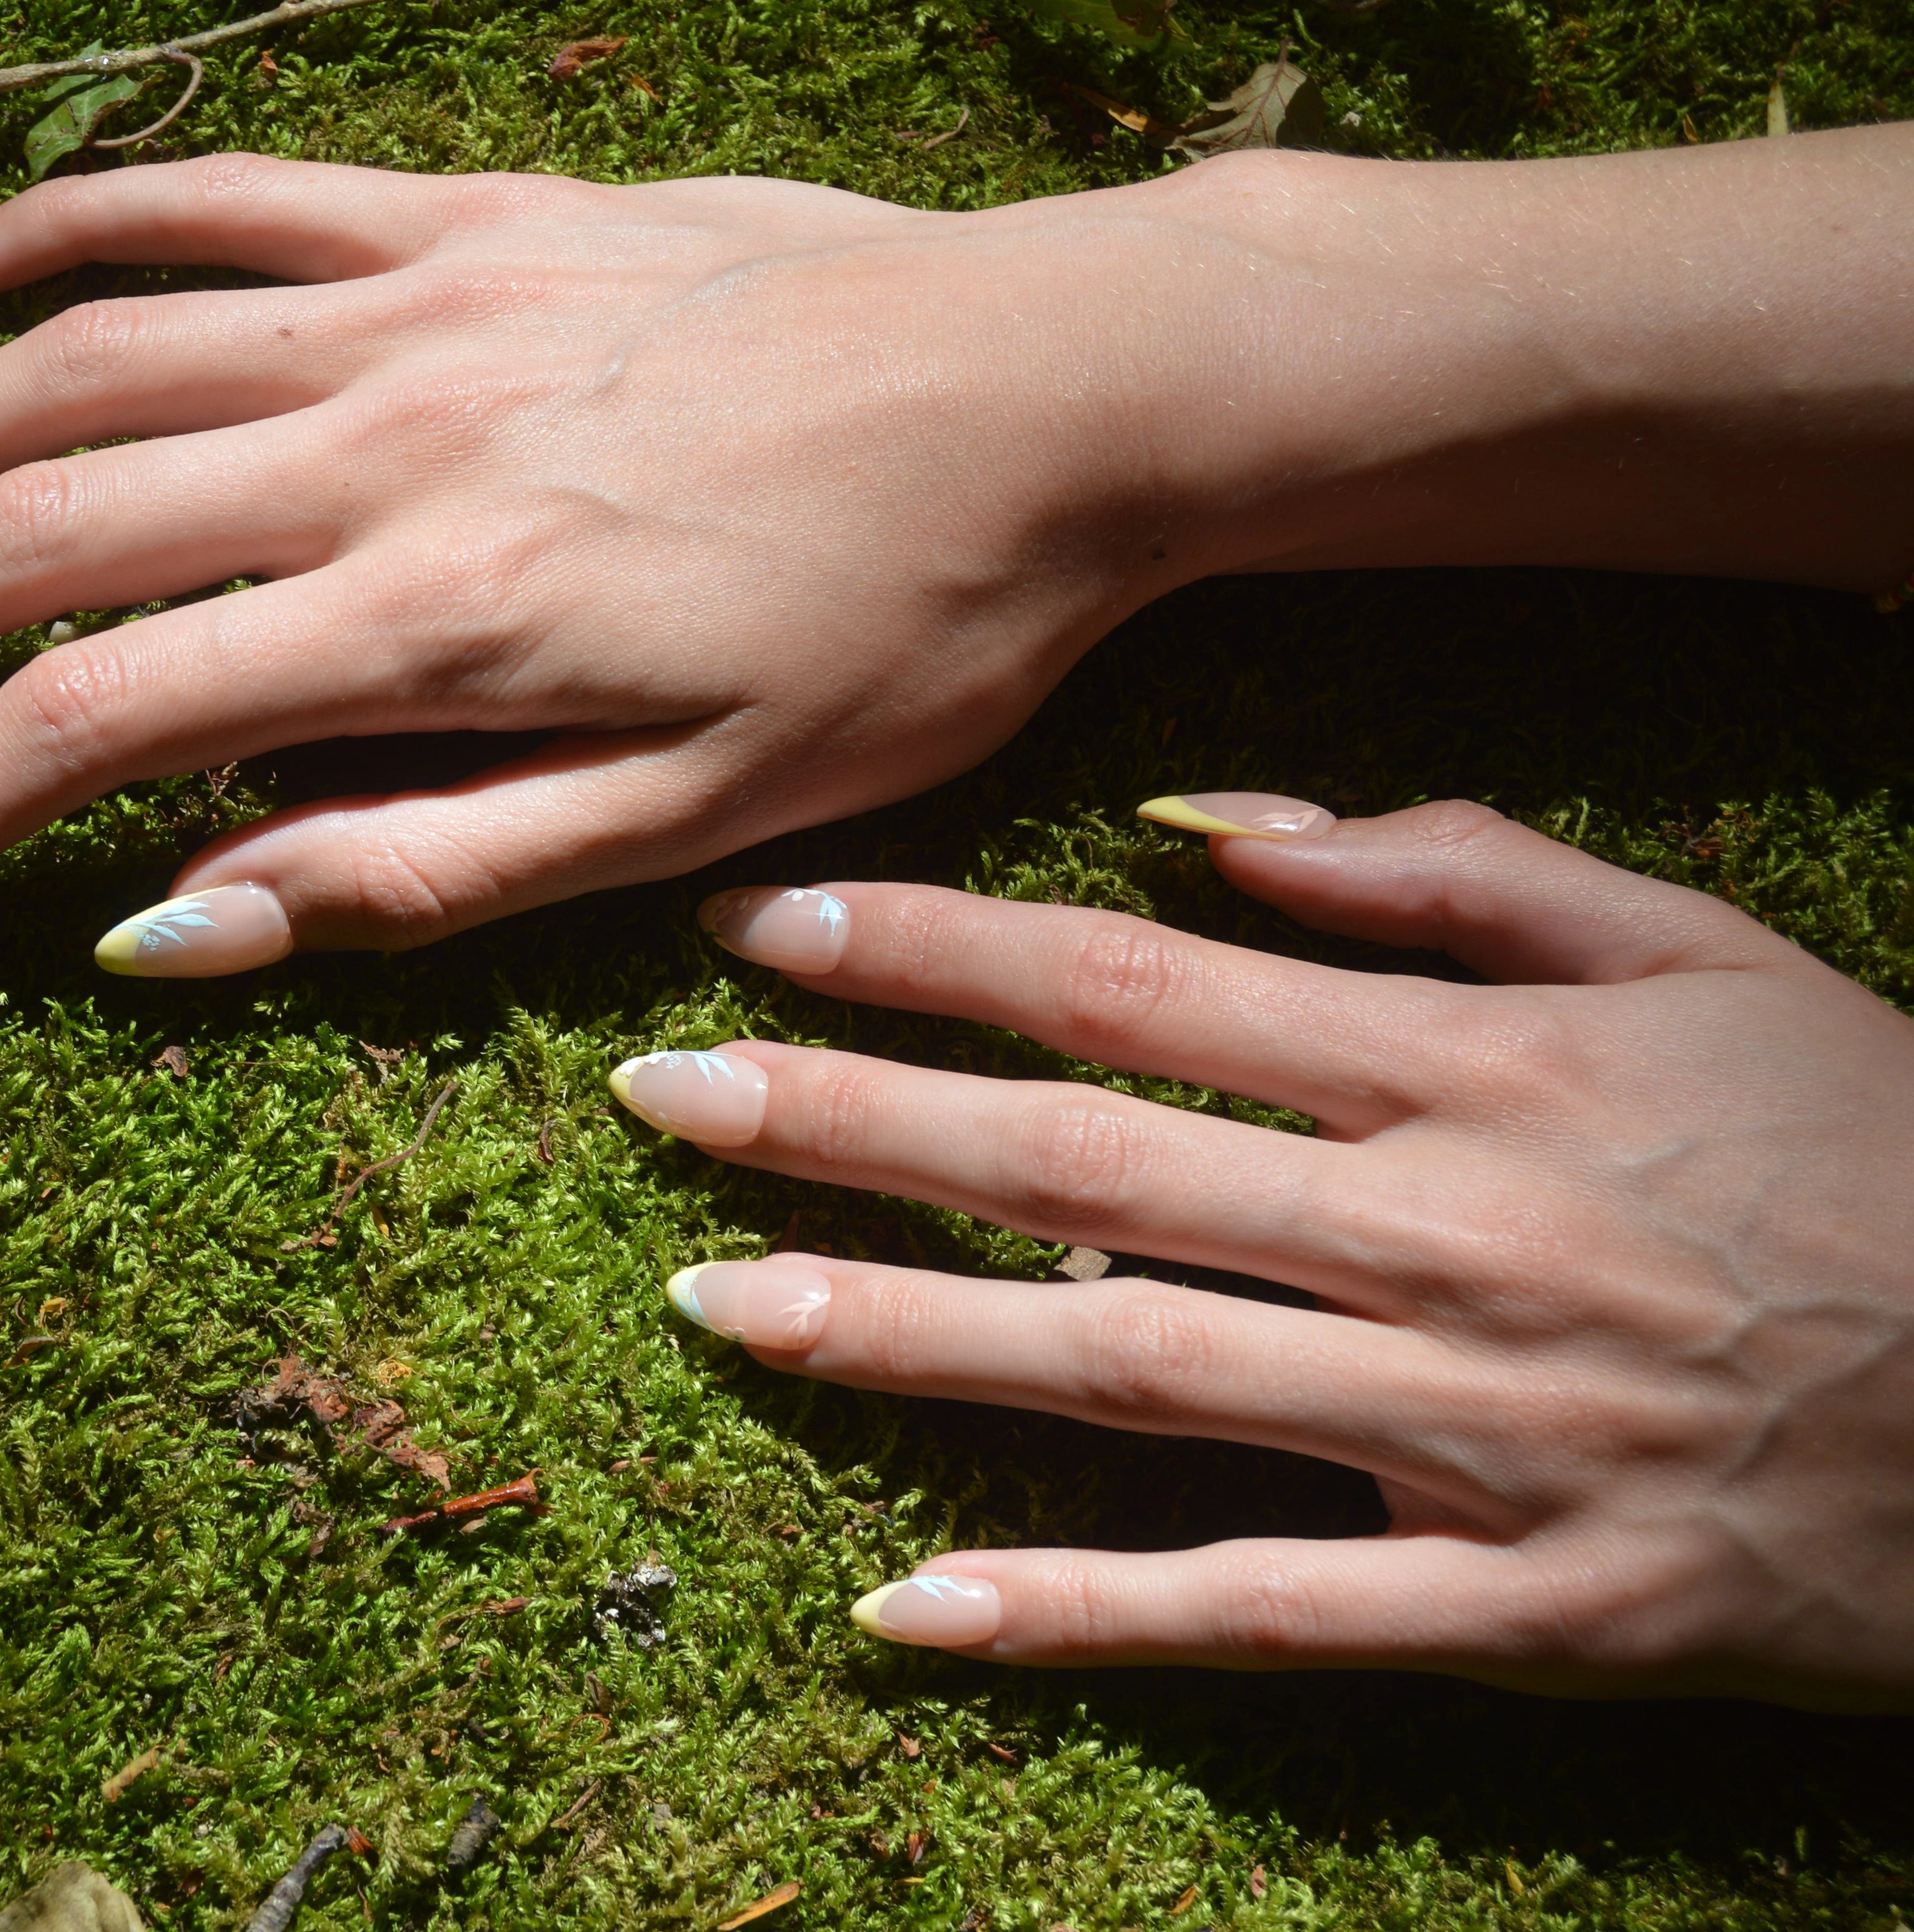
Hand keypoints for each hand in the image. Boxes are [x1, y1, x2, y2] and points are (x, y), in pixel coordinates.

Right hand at [0, 153, 1259, 953]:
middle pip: (26, 534)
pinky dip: (58, 227)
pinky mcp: (461, 214)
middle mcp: (381, 441)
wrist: (1070, 387)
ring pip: (76, 361)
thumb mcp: (701, 819)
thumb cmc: (911, 628)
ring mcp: (409, 303)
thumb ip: (423, 873)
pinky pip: (217, 198)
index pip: (92, 732)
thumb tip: (172, 930)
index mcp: (435, 622)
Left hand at [617, 798, 1913, 1709]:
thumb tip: (1200, 828)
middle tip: (653, 1094)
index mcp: (1471, 1071)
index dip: (931, 954)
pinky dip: (1075, 1617)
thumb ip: (1448, 873)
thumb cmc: (1869, 1145)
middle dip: (850, 1121)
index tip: (762, 925)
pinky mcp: (1514, 1605)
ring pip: (1126, 1376)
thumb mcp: (1694, 953)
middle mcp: (1441, 1238)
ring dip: (899, 1336)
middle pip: (1085, 1168)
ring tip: (707, 1301)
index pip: (1136, 992)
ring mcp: (1467, 1432)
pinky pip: (1256, 1614)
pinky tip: (900, 1611)